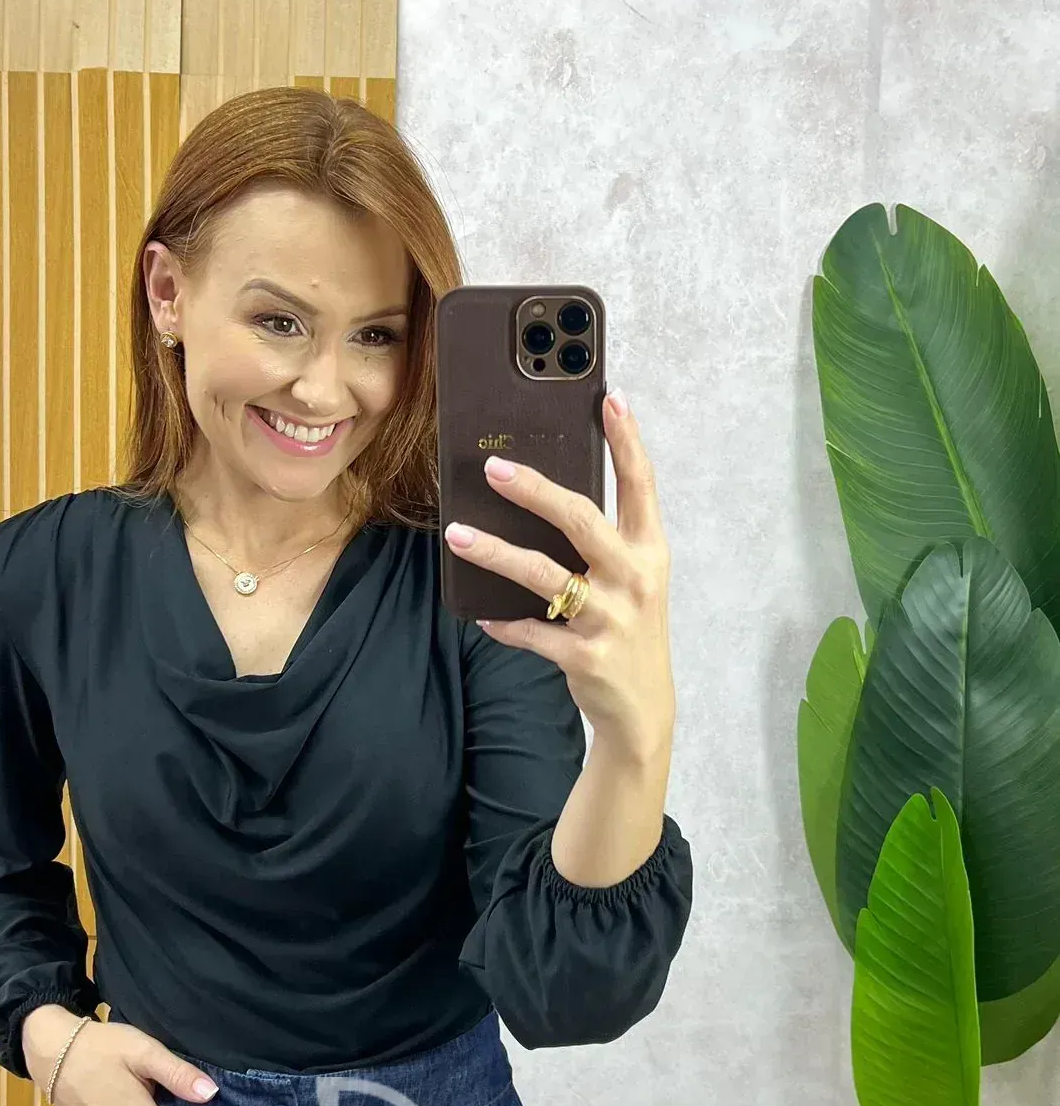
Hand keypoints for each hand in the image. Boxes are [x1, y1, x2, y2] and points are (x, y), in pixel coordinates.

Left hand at [442, 386, 675, 759]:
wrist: (643, 706)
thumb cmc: (629, 629)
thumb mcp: (633, 580)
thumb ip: (604, 542)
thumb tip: (547, 495)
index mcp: (649, 552)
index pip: (641, 486)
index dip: (627, 441)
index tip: (609, 398)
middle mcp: (634, 579)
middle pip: (581, 520)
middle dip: (535, 491)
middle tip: (493, 468)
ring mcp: (610, 618)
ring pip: (543, 576)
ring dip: (495, 553)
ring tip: (456, 535)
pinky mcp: (584, 655)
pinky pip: (530, 631)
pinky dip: (503, 624)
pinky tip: (483, 616)